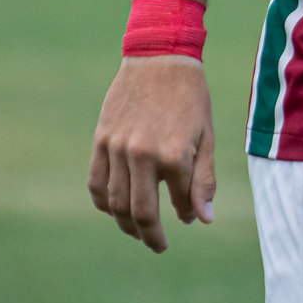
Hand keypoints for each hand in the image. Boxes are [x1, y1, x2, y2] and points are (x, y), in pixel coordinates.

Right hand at [88, 55, 215, 252]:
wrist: (160, 57)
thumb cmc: (190, 97)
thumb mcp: (206, 136)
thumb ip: (203, 179)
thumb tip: (202, 220)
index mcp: (174, 155)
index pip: (177, 203)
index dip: (183, 215)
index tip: (185, 218)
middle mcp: (143, 155)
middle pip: (140, 214)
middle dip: (150, 235)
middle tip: (158, 245)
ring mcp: (118, 148)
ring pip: (115, 203)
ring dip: (126, 225)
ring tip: (137, 231)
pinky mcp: (101, 140)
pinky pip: (96, 182)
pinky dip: (103, 202)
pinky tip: (114, 209)